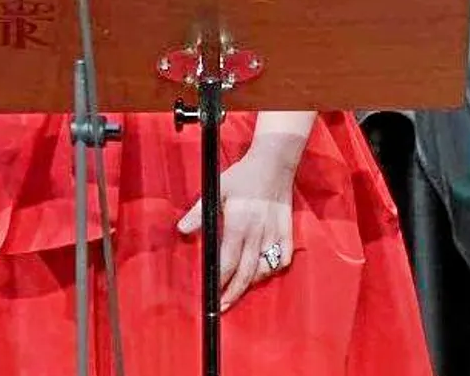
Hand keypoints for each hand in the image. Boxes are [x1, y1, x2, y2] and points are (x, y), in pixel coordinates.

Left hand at [177, 146, 296, 310]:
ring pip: (265, 268)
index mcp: (239, 226)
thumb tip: (182, 229)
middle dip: (234, 292)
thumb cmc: (242, 177)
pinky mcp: (287, 230)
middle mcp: (258, 234)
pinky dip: (275, 267)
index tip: (214, 295)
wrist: (272, 164)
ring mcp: (275, 234)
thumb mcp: (216, 191)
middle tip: (224, 305)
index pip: (228, 263)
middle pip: (247, 273)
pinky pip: (283, 257)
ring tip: (240, 288)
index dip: (221, 282)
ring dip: (252, 281)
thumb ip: (199, 212)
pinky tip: (265, 271)